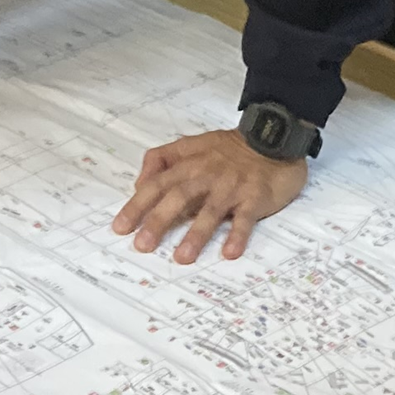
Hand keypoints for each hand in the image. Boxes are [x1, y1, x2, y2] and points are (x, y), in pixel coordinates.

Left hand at [113, 131, 306, 264]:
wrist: (273, 137)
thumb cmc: (230, 148)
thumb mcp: (192, 144)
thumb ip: (163, 159)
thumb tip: (139, 184)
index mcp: (189, 164)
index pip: (157, 184)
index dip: (138, 205)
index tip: (121, 227)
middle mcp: (207, 175)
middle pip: (179, 197)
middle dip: (159, 221)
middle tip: (143, 245)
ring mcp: (231, 186)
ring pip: (211, 210)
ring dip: (196, 234)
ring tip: (183, 258)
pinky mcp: (255, 196)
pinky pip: (246, 218)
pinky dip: (238, 235)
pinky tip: (230, 252)